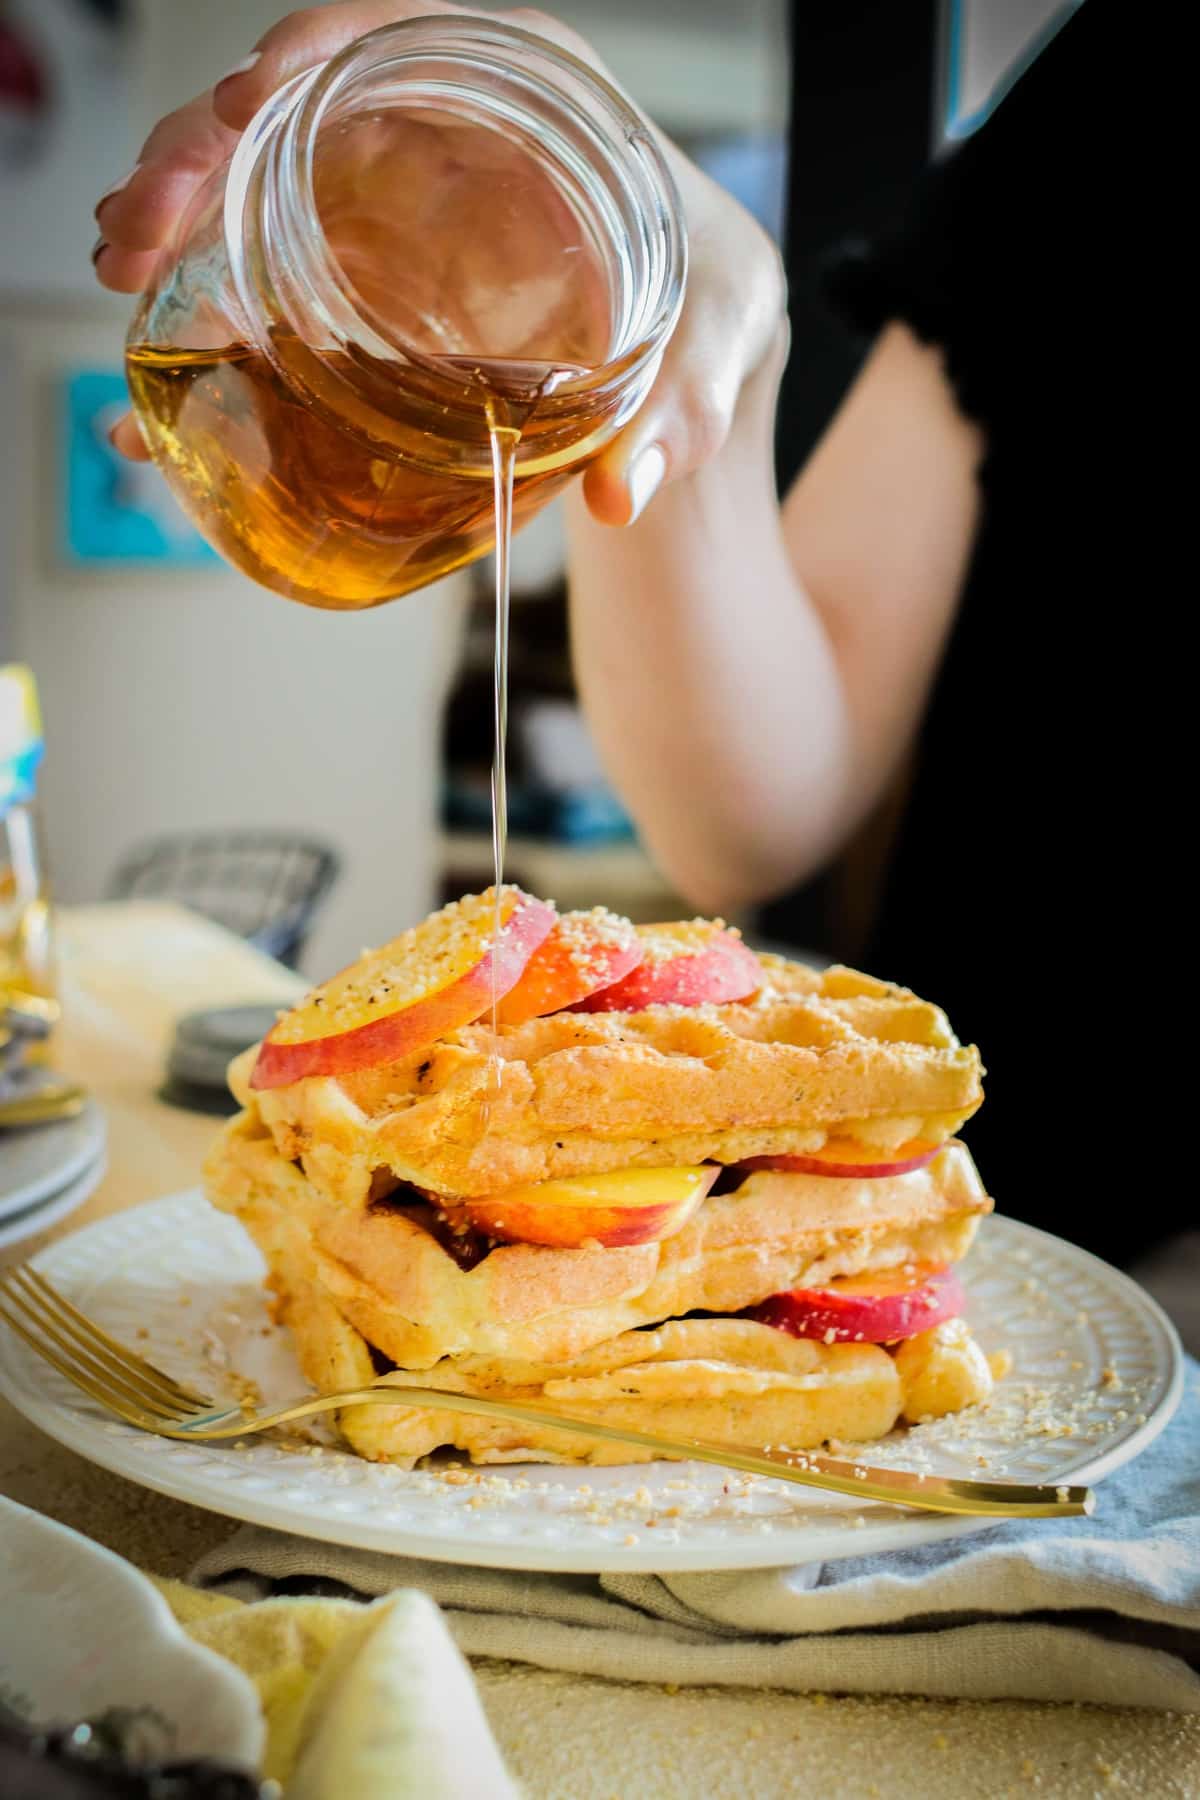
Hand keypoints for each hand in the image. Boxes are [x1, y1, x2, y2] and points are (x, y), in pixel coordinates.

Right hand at [94, 1, 786, 516]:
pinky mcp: (372, 250)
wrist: (692, 351)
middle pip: (302, 95)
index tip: (249, 97)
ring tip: (126, 269)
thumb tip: (626, 491)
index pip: (406, 27)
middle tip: (148, 226)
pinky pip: (273, 237)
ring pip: (264, 162)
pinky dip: (210, 271)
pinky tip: (161, 320)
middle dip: (206, 148)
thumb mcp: (718, 343)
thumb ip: (685, 411)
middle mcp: (451, 118)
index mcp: (538, 92)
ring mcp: (401, 183)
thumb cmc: (710, 309)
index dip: (315, 48)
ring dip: (182, 206)